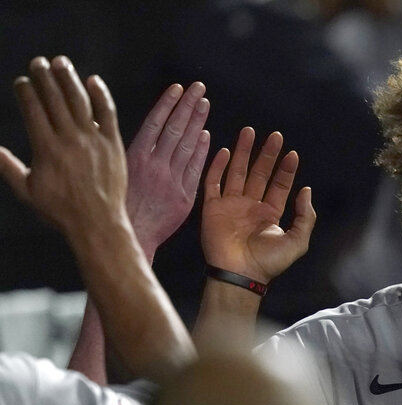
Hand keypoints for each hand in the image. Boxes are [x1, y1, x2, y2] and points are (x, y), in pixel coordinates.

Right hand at [0, 56, 127, 236]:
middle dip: (44, 77)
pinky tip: (93, 81)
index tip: (22, 82)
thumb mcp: (27, 190)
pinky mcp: (113, 144)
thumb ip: (8, 167)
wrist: (98, 223)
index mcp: (46, 148)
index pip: (33, 109)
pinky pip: (108, 114)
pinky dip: (101, 95)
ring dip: (69, 79)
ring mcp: (94, 140)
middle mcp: (70, 139)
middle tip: (38, 62)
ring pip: (80, 101)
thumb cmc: (61, 210)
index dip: (26, 91)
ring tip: (60, 63)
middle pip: (55, 99)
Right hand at [125, 81, 210, 258]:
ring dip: (198, 122)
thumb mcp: (112, 173)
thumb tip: (113, 124)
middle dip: (188, 106)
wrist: (130, 238)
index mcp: (134, 157)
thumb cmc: (117, 206)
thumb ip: (119, 149)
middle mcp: (155, 166)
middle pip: (175, 129)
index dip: (167, 104)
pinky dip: (202, 151)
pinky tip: (207, 134)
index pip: (154, 123)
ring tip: (205, 103)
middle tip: (200, 87)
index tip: (178, 88)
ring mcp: (172, 181)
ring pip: (187, 146)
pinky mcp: (184, 197)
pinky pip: (195, 170)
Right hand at [201, 127, 314, 282]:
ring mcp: (231, 205)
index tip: (292, 153)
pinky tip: (225, 150)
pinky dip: (218, 166)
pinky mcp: (213, 208)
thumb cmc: (269, 262)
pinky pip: (213, 182)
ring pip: (237, 172)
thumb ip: (306, 216)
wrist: (240, 274)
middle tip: (275, 135)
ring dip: (243, 152)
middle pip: (260, 173)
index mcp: (270, 213)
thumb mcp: (297, 241)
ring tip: (249, 131)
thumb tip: (306, 191)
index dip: (286, 169)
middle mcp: (250, 206)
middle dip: (267, 154)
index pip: (279, 185)